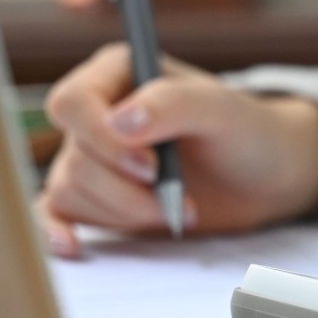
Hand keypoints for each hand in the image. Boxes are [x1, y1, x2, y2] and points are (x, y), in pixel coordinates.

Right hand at [35, 44, 317, 256]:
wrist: (262, 177)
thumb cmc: (245, 132)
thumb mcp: (221, 109)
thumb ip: (172, 103)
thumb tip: (117, 124)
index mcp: (116, 73)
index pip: (73, 103)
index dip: (103, 141)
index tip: (152, 168)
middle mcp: (96, 112)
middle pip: (75, 157)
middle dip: (128, 190)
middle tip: (180, 201)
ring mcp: (91, 157)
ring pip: (71, 189)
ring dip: (125, 212)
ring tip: (174, 211)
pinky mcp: (93, 197)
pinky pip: (55, 211)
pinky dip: (57, 229)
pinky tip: (71, 244)